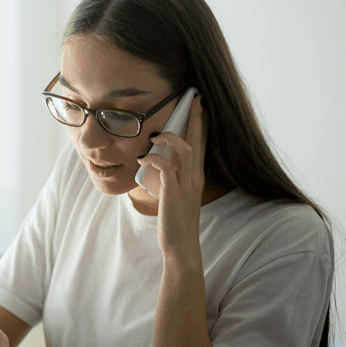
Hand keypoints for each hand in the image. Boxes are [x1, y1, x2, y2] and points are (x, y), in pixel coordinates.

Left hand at [136, 95, 205, 260]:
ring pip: (185, 150)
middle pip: (197, 141)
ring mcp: (186, 185)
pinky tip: (144, 159)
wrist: (181, 246)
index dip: (200, 125)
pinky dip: (154, 159)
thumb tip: (158, 162)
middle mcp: (194, 177)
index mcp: (195, 176)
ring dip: (169, 138)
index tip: (199, 106)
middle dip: (194, 119)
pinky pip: (165, 168)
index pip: (201, 144)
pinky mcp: (173, 193)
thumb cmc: (175, 221)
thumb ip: (171, 177)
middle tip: (192, 100)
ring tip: (155, 137)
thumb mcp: (175, 193)